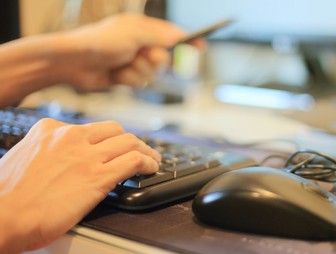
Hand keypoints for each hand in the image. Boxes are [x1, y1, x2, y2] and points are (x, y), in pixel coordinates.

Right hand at [0, 118, 160, 253]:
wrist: (4, 217)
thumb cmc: (9, 196)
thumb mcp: (24, 157)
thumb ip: (47, 151)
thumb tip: (62, 159)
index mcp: (50, 130)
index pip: (90, 127)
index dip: (108, 138)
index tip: (114, 147)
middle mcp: (70, 137)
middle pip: (115, 130)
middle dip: (130, 140)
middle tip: (139, 150)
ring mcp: (86, 156)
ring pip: (129, 142)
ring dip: (145, 150)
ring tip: (152, 160)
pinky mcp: (97, 177)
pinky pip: (133, 161)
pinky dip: (147, 163)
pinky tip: (151, 168)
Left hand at [59, 13, 186, 89]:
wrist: (74, 62)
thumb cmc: (100, 42)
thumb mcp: (133, 34)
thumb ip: (159, 36)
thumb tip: (179, 37)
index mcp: (143, 28)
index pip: (172, 35)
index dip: (187, 41)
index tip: (201, 47)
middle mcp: (140, 44)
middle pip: (165, 59)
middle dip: (155, 61)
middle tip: (144, 56)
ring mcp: (133, 61)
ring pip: (152, 74)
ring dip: (139, 72)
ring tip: (123, 65)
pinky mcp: (126, 76)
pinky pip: (139, 83)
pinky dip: (129, 80)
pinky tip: (116, 74)